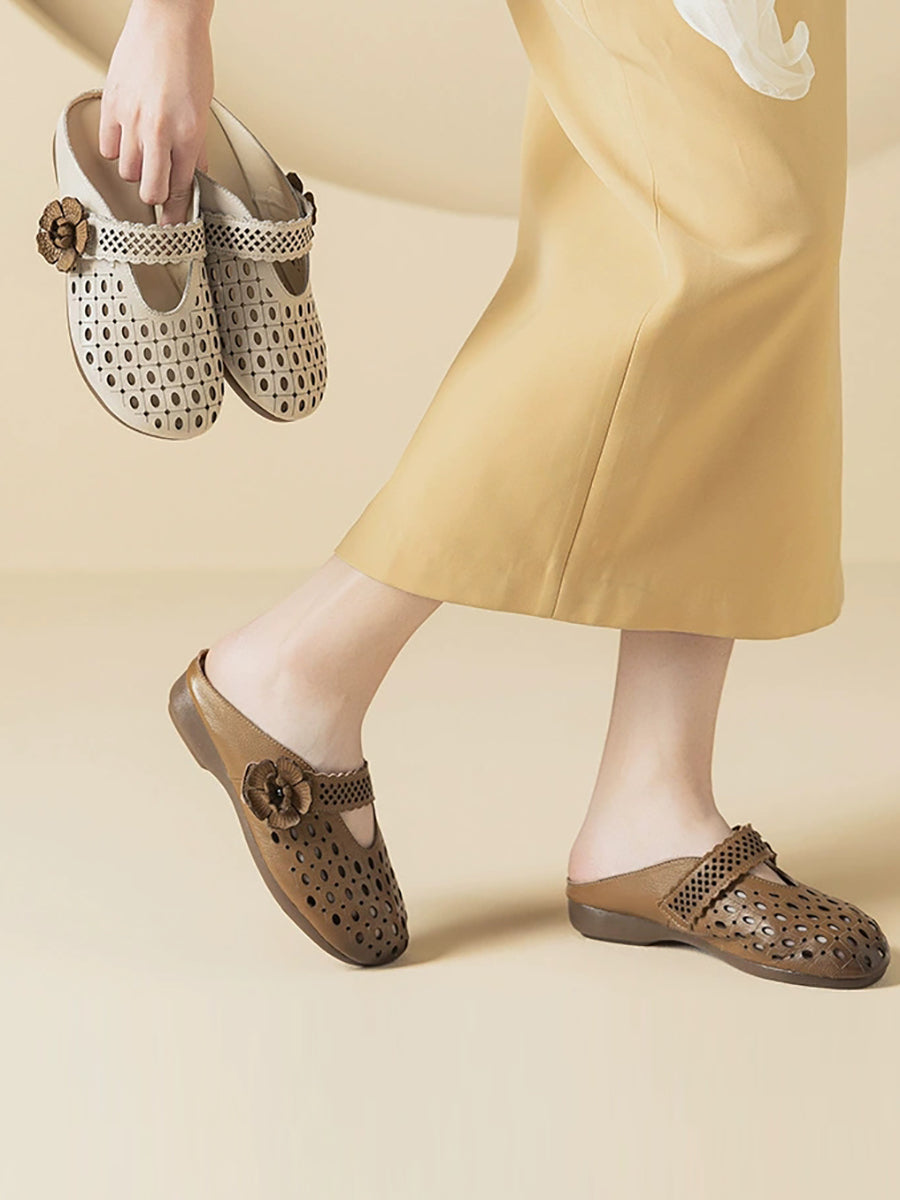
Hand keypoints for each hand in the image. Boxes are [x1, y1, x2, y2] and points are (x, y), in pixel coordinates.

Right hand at [99, 0, 214, 224]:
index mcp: (188, 135)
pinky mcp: (111, 106)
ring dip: (136, 171)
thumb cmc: (190, 59)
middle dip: (156, 196)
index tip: (175, 226)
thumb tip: (198, 176)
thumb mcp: (204, 110)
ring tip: (145, 156)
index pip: (182, 191)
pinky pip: (108, 148)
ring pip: (127, 172)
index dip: (179, 214)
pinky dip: (117, 150)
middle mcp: (159, 131)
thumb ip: (198, 147)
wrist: (168, 20)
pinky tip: (127, 140)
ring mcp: (132, 119)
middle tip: (159, 190)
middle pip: (150, 191)